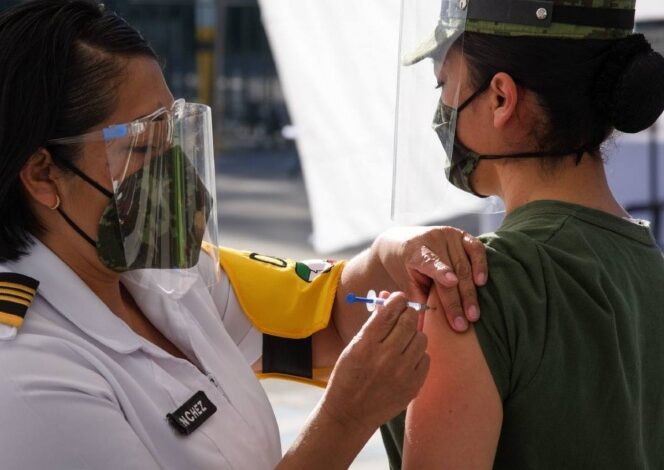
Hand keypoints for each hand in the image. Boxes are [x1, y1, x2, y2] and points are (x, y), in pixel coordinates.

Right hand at [321, 292, 428, 432]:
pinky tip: (406, 359)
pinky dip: (418, 355)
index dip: (397, 300)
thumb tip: (388, 299)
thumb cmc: (348, 376)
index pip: (390, 312)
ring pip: (421, 337)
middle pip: (409, 321)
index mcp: (366, 344)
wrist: (350, 413)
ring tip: (403, 341)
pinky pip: (425, 358)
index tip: (399, 299)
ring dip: (413, 334)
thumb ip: (373, 323)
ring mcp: (402, 373)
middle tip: (403, 315)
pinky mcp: (413, 386)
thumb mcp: (354, 346)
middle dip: (407, 313)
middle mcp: (385, 357)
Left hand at [372, 226, 487, 331]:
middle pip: (451, 271)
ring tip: (473, 314)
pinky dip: (481, 265)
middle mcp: (433, 239)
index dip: (441, 271)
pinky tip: (482, 282)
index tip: (451, 282)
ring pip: (464, 265)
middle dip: (458, 300)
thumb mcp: (405, 283)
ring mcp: (448, 235)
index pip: (429, 261)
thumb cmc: (402, 267)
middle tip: (463, 323)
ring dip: (470, 292)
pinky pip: (476, 248)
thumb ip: (416, 301)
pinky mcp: (461, 234)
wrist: (400, 242)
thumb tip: (421, 330)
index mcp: (415, 251)